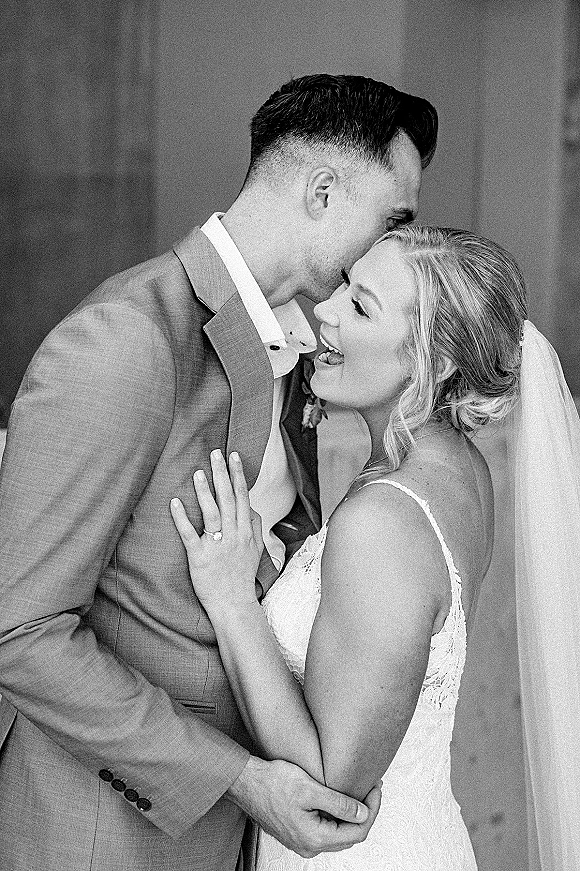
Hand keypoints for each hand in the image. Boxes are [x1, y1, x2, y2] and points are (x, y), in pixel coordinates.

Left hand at [170, 450, 263, 612]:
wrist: (234, 604)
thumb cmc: (242, 577)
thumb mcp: (256, 549)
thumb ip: (254, 525)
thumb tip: (250, 505)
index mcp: (245, 531)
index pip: (242, 496)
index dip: (237, 474)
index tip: (233, 456)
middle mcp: (233, 535)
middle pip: (228, 498)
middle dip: (222, 473)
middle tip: (215, 453)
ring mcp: (217, 546)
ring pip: (212, 513)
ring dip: (205, 491)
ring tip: (197, 472)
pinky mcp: (199, 557)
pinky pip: (190, 534)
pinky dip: (182, 518)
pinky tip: (175, 502)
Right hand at [227, 756, 381, 858]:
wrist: (246, 783)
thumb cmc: (272, 782)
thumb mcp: (309, 788)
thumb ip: (338, 803)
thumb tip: (363, 813)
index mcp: (314, 838)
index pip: (357, 831)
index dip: (372, 809)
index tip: (377, 787)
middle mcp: (309, 846)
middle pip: (349, 836)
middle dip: (365, 812)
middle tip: (372, 787)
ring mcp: (302, 842)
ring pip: (338, 834)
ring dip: (351, 815)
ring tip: (360, 791)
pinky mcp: (297, 833)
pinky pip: (326, 830)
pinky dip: (338, 816)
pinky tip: (340, 799)